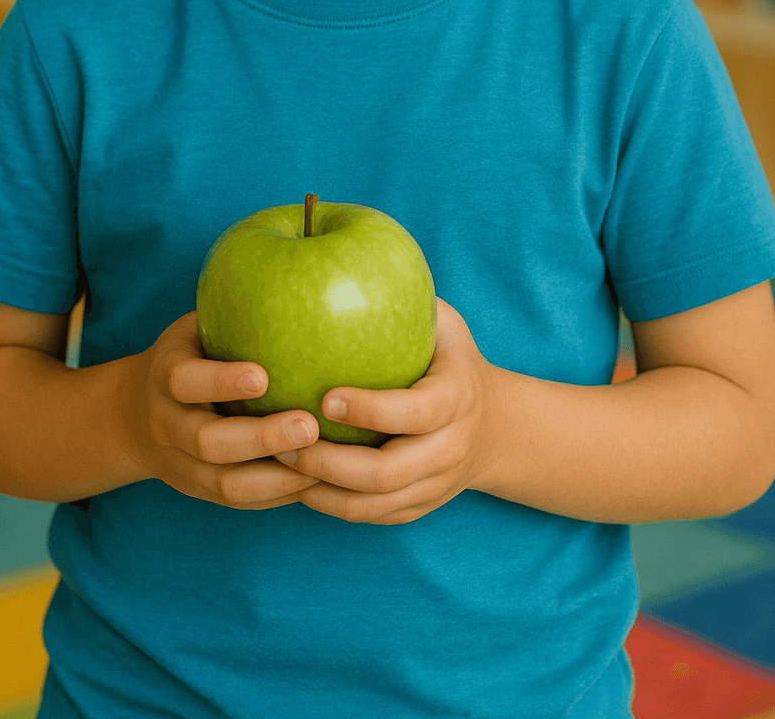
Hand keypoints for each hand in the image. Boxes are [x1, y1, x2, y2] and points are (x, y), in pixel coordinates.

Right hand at [125, 310, 321, 509]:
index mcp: (164, 377)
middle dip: (260, 438)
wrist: (132, 418)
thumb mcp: (193, 328)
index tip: (262, 375)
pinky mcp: (202, 492)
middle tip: (310, 425)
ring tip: (324, 461)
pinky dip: (280, 495)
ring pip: (226, 484)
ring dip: (277, 476)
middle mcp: (168, 425)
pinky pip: (242, 502)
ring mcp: (182, 466)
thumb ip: (231, 312)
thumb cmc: (187, 356)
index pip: (185, 381)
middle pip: (208, 443)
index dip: (220, 381)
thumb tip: (294, 265)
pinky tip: (318, 481)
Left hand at [273, 299, 497, 524]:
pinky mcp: (417, 508)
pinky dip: (329, 505)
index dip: (371, 409)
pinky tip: (293, 482)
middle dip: (330, 462)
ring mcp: (434, 486)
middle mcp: (449, 448)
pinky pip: (369, 517)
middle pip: (388, 473)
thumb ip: (408, 299)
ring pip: (373, 504)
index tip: (325, 395)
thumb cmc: (451, 358)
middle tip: (284, 439)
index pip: (414, 412)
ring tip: (278, 462)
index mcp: (456, 399)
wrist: (496, 427)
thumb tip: (349, 257)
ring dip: (322, 489)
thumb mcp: (444, 322)